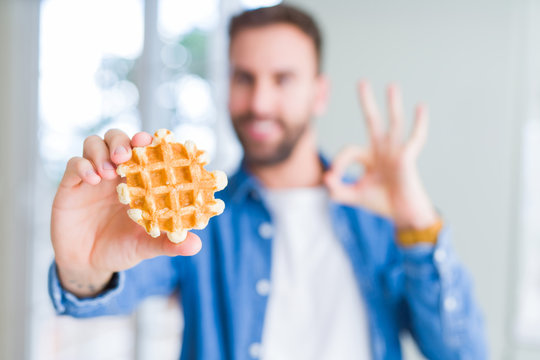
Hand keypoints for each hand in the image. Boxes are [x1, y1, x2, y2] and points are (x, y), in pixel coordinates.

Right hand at [51, 129, 201, 296]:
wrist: (88, 264)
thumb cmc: (122, 248)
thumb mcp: (146, 246)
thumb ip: (169, 244)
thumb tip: (196, 245)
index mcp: (137, 180)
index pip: (143, 151)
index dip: (148, 142)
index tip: (153, 141)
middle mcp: (116, 173)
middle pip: (117, 138)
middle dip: (122, 141)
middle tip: (126, 156)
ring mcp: (93, 176)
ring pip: (94, 144)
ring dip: (102, 151)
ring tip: (109, 172)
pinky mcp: (71, 185)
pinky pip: (74, 164)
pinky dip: (83, 166)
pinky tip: (92, 180)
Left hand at [324, 81, 438, 229]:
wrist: (402, 215)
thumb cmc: (381, 203)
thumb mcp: (354, 196)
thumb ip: (338, 189)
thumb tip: (326, 178)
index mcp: (369, 157)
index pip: (349, 151)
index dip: (338, 163)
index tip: (333, 179)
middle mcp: (382, 150)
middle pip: (372, 121)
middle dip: (366, 102)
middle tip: (362, 81)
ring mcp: (395, 152)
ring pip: (393, 123)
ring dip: (392, 104)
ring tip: (391, 85)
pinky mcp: (407, 157)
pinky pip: (415, 138)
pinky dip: (419, 123)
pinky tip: (421, 107)